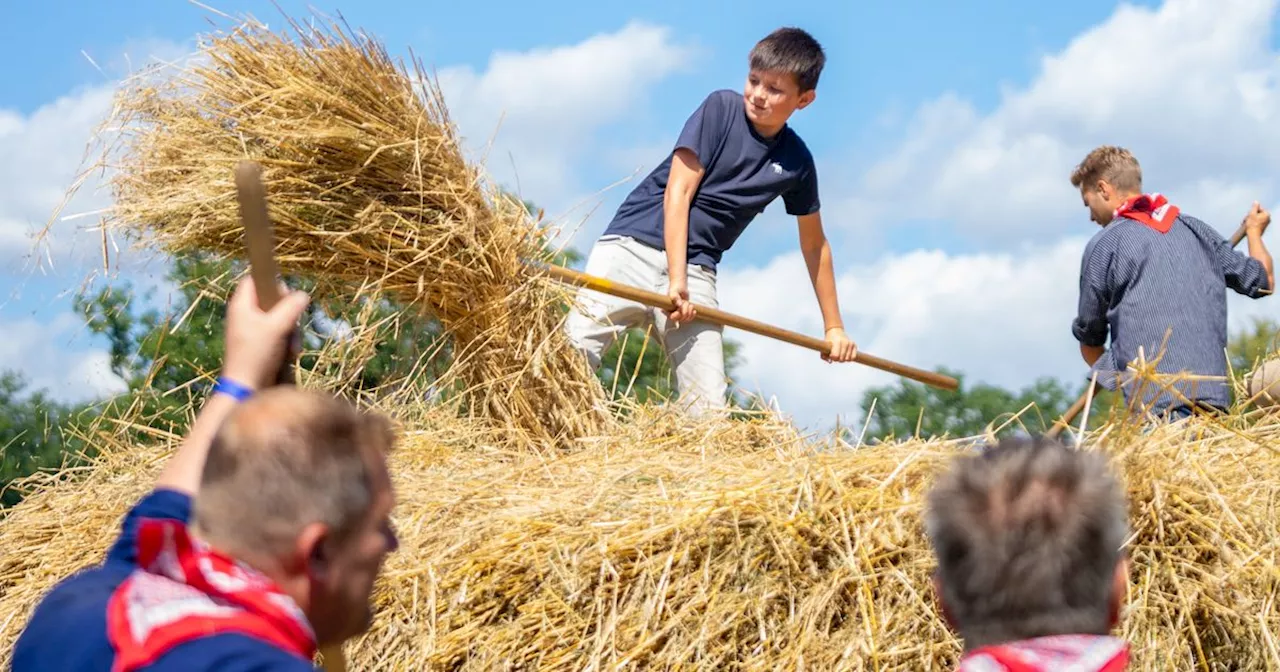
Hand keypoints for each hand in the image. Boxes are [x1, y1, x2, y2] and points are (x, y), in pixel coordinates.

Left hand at [220, 275, 310, 390]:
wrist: (246, 388)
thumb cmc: (256, 354)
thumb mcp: (277, 327)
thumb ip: (292, 307)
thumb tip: (303, 295)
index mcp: (242, 305)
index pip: (254, 280)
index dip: (271, 282)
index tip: (285, 294)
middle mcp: (245, 315)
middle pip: (273, 300)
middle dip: (289, 312)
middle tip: (293, 323)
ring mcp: (253, 330)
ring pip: (280, 318)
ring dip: (291, 331)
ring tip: (292, 347)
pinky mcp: (260, 344)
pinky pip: (279, 334)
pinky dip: (287, 342)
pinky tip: (290, 354)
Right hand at [666, 276, 695, 324]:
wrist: (680, 286)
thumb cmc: (675, 288)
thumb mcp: (674, 292)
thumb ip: (675, 298)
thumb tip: (679, 305)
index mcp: (667, 309)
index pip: (672, 317)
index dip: (677, 315)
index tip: (679, 309)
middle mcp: (672, 313)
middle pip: (680, 318)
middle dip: (685, 310)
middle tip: (685, 302)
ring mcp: (679, 314)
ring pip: (685, 319)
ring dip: (689, 311)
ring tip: (689, 304)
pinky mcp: (685, 313)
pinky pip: (689, 318)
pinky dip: (692, 315)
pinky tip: (694, 310)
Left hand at [822, 327, 857, 362]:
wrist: (836, 332)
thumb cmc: (829, 341)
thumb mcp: (824, 347)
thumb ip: (824, 356)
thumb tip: (830, 362)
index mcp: (837, 342)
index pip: (836, 356)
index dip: (833, 358)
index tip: (831, 355)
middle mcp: (845, 342)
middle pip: (842, 359)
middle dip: (837, 360)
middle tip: (835, 355)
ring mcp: (850, 344)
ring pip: (848, 359)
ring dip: (843, 359)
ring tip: (840, 355)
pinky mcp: (854, 345)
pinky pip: (853, 357)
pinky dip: (849, 359)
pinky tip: (845, 356)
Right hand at [1245, 201, 1270, 235]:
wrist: (1253, 235)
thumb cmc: (1252, 225)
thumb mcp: (1252, 213)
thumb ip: (1254, 207)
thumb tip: (1256, 202)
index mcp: (1267, 214)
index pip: (1259, 209)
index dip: (1252, 211)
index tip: (1249, 215)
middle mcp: (1268, 218)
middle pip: (1258, 213)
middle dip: (1251, 215)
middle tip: (1247, 219)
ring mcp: (1265, 223)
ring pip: (1257, 218)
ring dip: (1251, 219)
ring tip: (1247, 223)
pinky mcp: (1262, 227)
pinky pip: (1257, 222)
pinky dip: (1253, 223)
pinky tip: (1249, 225)